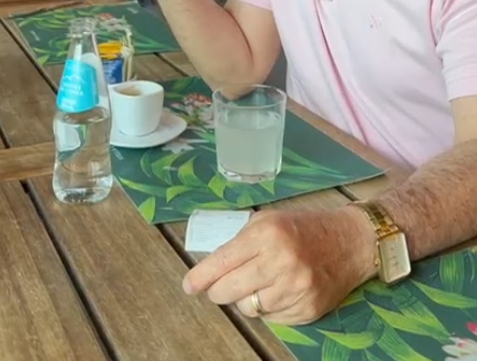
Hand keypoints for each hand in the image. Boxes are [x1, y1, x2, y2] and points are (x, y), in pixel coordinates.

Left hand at [182, 207, 375, 324]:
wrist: (351, 240)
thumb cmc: (304, 227)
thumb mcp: (270, 219)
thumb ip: (241, 240)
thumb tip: (211, 267)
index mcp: (266, 233)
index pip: (222, 261)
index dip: (200, 277)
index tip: (189, 285)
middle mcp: (280, 261)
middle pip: (229, 291)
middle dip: (218, 291)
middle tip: (218, 287)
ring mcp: (295, 288)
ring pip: (249, 308)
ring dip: (245, 299)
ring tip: (256, 283)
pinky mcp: (307, 309)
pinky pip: (272, 319)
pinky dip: (268, 308)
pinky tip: (277, 291)